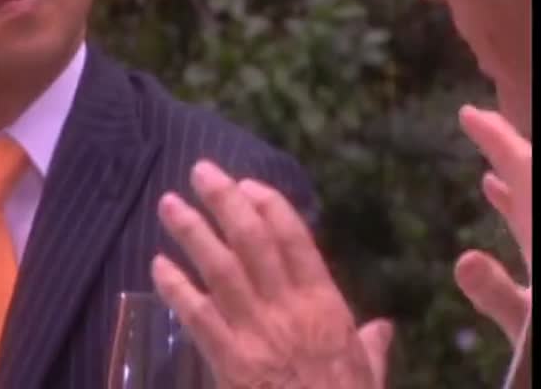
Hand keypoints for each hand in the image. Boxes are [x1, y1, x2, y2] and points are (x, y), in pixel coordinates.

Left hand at [151, 160, 390, 387]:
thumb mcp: (369, 374)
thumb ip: (371, 347)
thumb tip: (382, 329)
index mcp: (324, 305)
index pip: (295, 239)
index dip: (269, 206)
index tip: (247, 185)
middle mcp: (288, 308)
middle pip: (252, 241)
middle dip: (226, 202)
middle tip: (201, 172)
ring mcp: (257, 332)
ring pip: (221, 269)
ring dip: (193, 232)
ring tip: (170, 204)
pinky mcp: (229, 360)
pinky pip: (198, 315)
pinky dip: (177, 287)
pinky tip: (158, 265)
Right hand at [454, 105, 531, 346]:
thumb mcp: (529, 325)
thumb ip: (497, 294)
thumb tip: (464, 260)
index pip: (523, 169)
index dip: (496, 138)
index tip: (469, 114)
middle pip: (532, 181)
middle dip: (508, 152)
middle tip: (481, 125)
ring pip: (536, 207)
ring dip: (516, 185)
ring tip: (489, 175)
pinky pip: (535, 228)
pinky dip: (518, 210)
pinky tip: (496, 202)